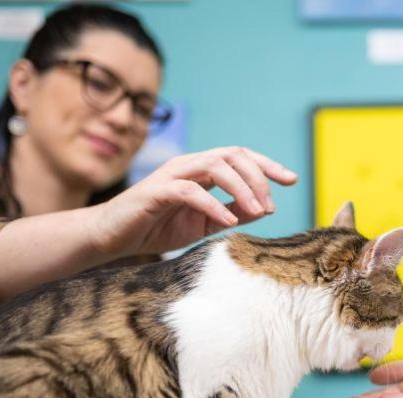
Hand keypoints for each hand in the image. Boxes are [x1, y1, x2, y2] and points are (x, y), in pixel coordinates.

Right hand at [89, 146, 297, 257]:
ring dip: (241, 187)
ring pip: (215, 165)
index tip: (291, 179)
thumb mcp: (204, 224)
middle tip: (271, 204)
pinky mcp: (156, 191)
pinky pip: (191, 191)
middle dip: (258, 176)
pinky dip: (214, 204)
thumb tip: (266, 208)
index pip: (240, 157)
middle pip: (232, 155)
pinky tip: (229, 220)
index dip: (267, 165)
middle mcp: (188, 166)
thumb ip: (233, 212)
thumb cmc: (156, 228)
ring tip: (257, 211)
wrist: (111, 237)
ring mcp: (171, 175)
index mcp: (201, 171)